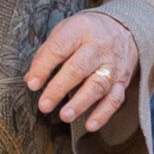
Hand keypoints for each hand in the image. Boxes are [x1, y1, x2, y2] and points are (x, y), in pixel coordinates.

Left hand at [26, 10, 144, 131]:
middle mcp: (98, 47)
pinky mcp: (122, 81)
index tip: (33, 84)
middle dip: (59, 88)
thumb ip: (47, 53)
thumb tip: (30, 79)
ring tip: (65, 116)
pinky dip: (103, 114)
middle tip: (44, 105)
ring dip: (81, 103)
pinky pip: (114, 99)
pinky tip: (90, 125)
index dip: (44, 67)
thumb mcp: (65, 30)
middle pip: (78, 68)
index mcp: (80, 30)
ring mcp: (113, 65)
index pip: (59, 48)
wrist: (123, 28)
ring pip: (97, 85)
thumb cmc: (87, 32)